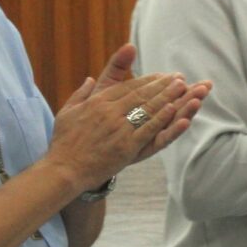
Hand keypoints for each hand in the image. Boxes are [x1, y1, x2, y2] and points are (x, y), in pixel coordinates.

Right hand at [46, 48, 209, 189]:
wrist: (64, 170)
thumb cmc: (63, 142)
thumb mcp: (67, 111)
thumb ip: (81, 93)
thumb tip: (90, 79)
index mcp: (97, 102)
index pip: (128, 86)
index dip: (147, 80)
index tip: (161, 75)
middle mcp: (110, 112)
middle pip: (142, 95)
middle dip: (162, 85)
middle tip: (179, 78)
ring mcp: (119, 130)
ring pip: (148, 109)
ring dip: (168, 97)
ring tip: (183, 88)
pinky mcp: (126, 147)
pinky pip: (148, 130)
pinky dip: (162, 119)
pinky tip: (174, 110)